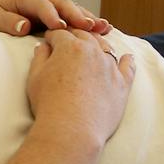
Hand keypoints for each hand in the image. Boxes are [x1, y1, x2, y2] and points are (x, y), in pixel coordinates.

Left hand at [0, 0, 111, 37]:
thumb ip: (8, 21)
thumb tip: (24, 26)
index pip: (40, 4)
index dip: (50, 14)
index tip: (59, 26)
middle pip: (63, 5)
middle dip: (76, 15)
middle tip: (89, 26)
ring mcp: (54, 7)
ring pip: (74, 10)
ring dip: (89, 18)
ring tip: (104, 28)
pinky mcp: (60, 16)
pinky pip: (76, 19)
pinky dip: (90, 24)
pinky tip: (105, 31)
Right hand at [26, 28, 134, 148]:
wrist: (71, 130)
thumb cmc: (49, 104)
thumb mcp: (35, 78)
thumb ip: (40, 57)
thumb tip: (44, 46)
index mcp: (69, 46)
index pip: (60, 33)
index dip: (52, 36)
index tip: (49, 40)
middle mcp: (93, 51)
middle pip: (84, 36)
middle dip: (75, 35)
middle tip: (69, 40)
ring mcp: (110, 67)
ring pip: (106, 47)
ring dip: (98, 44)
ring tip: (94, 48)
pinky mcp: (122, 84)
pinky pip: (128, 67)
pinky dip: (128, 61)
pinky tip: (128, 58)